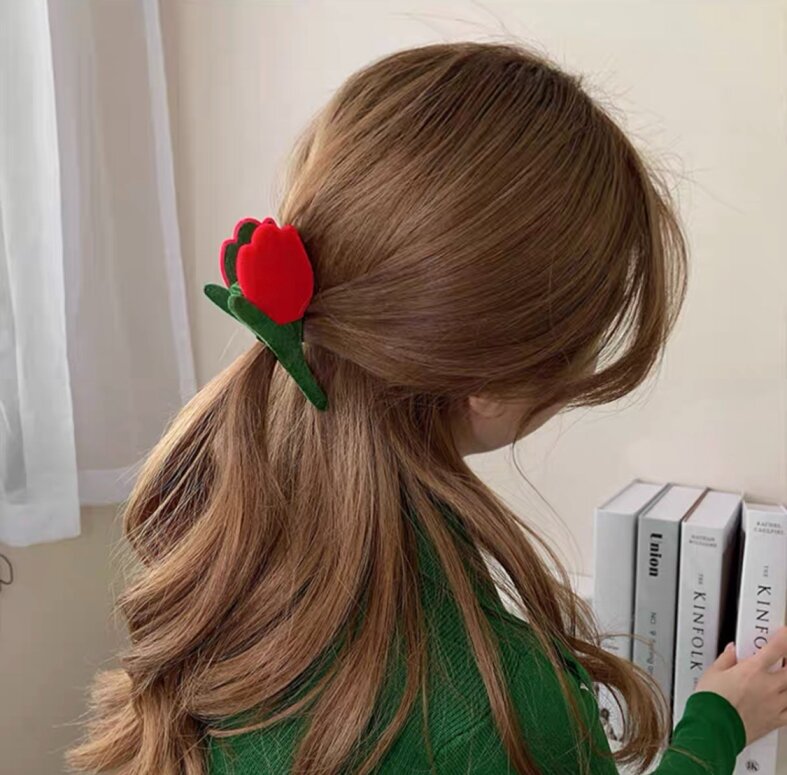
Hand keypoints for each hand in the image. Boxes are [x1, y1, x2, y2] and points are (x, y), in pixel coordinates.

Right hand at [695, 625, 786, 744]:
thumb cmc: (710, 703)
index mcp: (751, 671)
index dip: (784, 638)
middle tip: (784, 658)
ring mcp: (774, 704)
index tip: (785, 632)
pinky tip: (784, 700)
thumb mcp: (712, 674)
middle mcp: (767, 686)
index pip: (775, 649)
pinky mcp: (775, 721)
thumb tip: (732, 651)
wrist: (713, 729)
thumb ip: (726, 660)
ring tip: (782, 678)